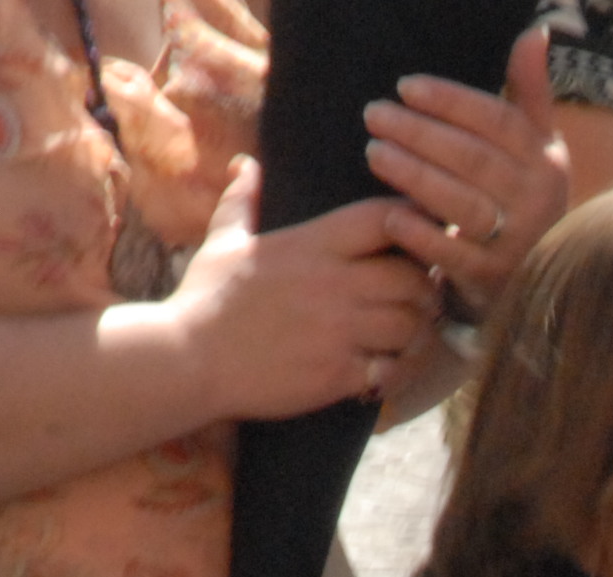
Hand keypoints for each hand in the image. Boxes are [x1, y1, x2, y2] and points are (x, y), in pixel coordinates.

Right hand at [167, 158, 442, 420]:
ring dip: (416, 332)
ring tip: (406, 337)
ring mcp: (339, 330)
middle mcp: (333, 283)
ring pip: (411, 325)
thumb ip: (242, 202)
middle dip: (424, 288)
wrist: (188, 359)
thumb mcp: (222, 241)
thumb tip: (245, 165)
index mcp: (312, 243)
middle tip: (421, 298)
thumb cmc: (205, 300)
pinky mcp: (338, 373)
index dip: (411, 221)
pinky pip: (393, 369)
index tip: (417, 235)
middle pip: (413, 276)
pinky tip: (384, 371)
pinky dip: (396, 372)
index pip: (385, 217)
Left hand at [364, 27, 570, 317]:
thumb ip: (529, 93)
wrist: (538, 278)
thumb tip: (534, 33)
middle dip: (421, 134)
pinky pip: (454, 257)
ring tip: (373, 152)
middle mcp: (538, 202)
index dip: (451, 101)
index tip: (406, 87)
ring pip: (463, 205)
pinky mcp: (493, 282)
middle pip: (474, 159)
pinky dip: (422, 236)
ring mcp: (517, 244)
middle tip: (374, 115)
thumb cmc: (523, 199)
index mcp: (546, 161)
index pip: (498, 122)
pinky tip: (389, 215)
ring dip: (415, 177)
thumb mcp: (536, 147)